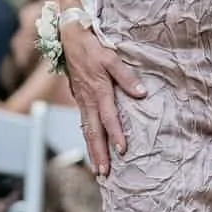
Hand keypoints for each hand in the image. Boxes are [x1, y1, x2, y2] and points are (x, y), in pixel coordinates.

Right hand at [60, 23, 146, 176]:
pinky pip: (83, 123)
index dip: (116, 134)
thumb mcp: (112, 58)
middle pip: (94, 132)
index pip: (109, 118)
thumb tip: (141, 94)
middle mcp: (88, 100)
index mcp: (99, 91)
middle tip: (104, 173)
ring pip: (86, 131)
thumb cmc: (93, 47)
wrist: (70, 38)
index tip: (122, 151)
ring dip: (92, 151)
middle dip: (99, 153)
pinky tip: (91, 148)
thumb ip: (127, 77)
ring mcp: (82, 101)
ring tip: (97, 170)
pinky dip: (87, 139)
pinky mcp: (79, 100)